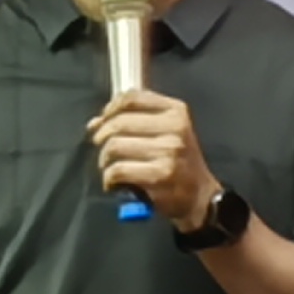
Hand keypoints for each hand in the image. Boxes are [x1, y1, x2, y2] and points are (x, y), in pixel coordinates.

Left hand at [87, 87, 216, 223]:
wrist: (199, 195)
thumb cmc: (177, 160)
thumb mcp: (166, 131)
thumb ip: (133, 120)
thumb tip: (95, 123)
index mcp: (175, 111)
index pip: (132, 98)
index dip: (110, 109)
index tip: (103, 121)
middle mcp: (175, 128)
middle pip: (118, 123)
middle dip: (102, 137)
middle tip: (102, 148)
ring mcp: (169, 151)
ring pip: (115, 146)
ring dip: (104, 159)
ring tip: (109, 166)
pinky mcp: (160, 175)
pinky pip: (118, 170)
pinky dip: (109, 178)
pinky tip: (114, 182)